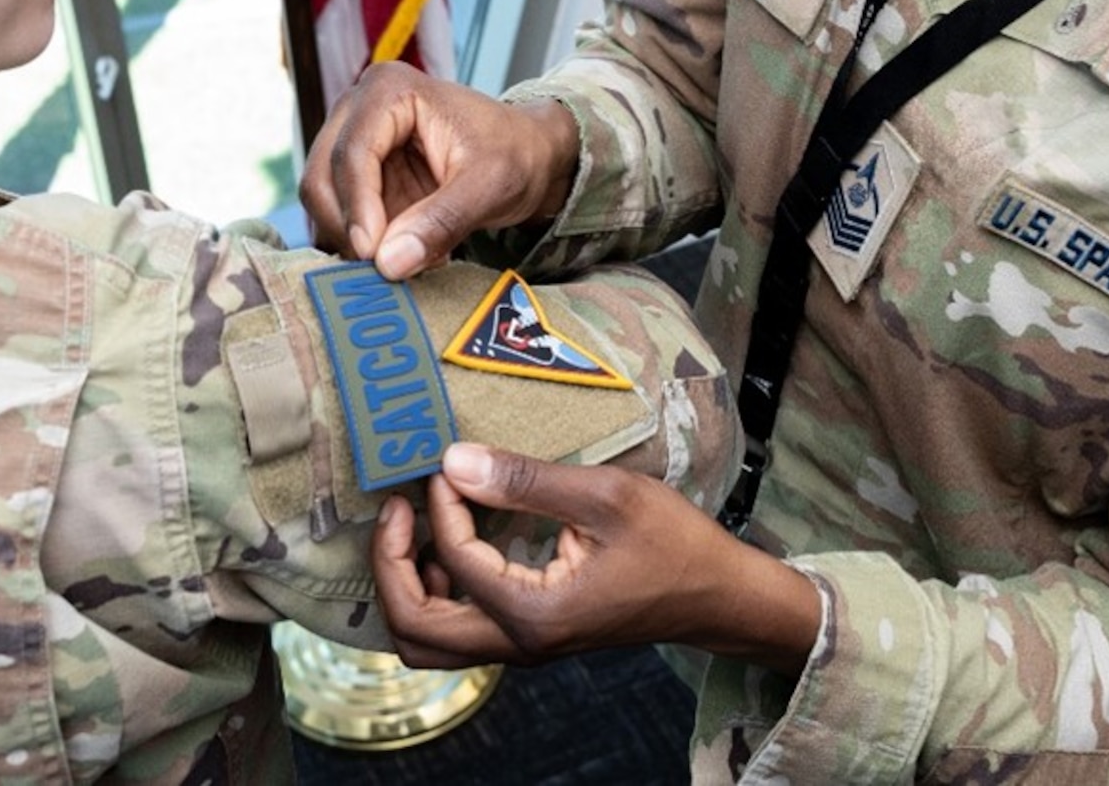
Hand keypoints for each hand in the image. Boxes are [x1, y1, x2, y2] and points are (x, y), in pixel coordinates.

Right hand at [301, 63, 578, 278]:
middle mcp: (359, 109)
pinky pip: (341, 217)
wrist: (528, 155)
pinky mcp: (359, 176)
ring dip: (356, 239)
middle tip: (385, 268)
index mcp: (390, 90)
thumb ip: (441, 221)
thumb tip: (388, 263)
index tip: (371, 254)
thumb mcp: (490, 186)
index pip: (353, 152)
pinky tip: (407, 252)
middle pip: (323, 177)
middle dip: (349, 227)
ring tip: (411, 257)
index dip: (357, 207)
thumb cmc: (514, 154)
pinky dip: (365, 242)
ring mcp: (353, 142)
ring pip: (324, 202)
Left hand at [373, 443, 822, 674]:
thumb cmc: (674, 543)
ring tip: (415, 527)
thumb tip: (453, 461)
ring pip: (428, 640)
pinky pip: (457, 630)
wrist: (717, 595)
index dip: (440, 509)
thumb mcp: (605, 496)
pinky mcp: (529, 635)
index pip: (455, 563)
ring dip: (407, 585)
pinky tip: (452, 544)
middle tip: (397, 509)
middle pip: (414, 630)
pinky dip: (436, 591)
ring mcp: (523, 646)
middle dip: (390, 566)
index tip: (448, 465)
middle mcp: (520, 643)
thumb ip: (525, 480)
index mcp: (536, 614)